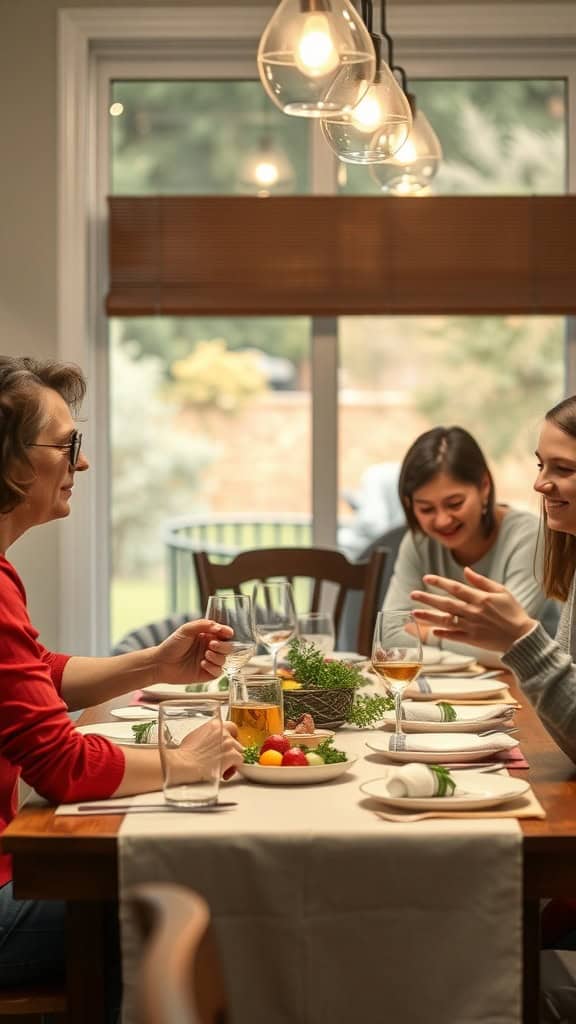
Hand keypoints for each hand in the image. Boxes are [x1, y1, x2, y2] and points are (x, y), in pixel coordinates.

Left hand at [152, 618, 232, 683]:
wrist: (161, 663)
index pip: (223, 634)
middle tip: (212, 645)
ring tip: (205, 654)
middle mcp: (209, 649)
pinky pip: (218, 672)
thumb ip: (202, 625)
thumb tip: (218, 626)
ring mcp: (209, 662)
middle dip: (223, 646)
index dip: (227, 633)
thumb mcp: (186, 630)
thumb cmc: (171, 645)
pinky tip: (202, 664)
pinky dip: (213, 668)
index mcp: (206, 636)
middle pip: (228, 647)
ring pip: (224, 660)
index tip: (227, 633)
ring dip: (217, 657)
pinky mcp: (206, 674)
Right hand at [178, 719, 243, 780]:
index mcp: (215, 725)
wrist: (184, 764)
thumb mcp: (195, 736)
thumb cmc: (185, 754)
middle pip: (236, 741)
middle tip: (222, 759)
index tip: (228, 745)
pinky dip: (233, 768)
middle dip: (231, 751)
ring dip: (232, 759)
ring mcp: (229, 743)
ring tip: (221, 766)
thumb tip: (210, 741)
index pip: (231, 727)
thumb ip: (208, 735)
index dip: (231, 737)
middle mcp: (223, 731)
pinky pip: (239, 761)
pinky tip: (223, 772)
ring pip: (239, 751)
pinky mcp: (232, 755)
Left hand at [410, 567, 536, 652]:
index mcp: (480, 599)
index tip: (426, 578)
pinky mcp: (472, 640)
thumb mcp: (502, 592)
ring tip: (414, 613)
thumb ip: (482, 582)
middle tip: (413, 594)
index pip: (455, 588)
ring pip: (446, 621)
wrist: (522, 638)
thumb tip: (465, 571)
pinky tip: (431, 631)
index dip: (440, 582)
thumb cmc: (513, 612)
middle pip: (446, 604)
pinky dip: (442, 634)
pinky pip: (454, 636)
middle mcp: (473, 612)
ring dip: (429, 617)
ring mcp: (472, 627)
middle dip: (428, 598)